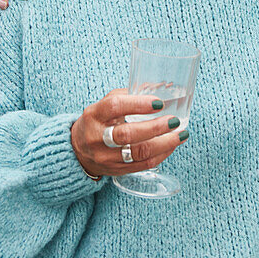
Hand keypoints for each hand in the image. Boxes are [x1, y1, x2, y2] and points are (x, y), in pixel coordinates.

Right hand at [70, 89, 188, 177]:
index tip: (159, 102)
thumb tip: (161, 86)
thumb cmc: (97, 122)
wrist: (77, 151)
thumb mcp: (104, 104)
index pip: (115, 107)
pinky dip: (161, 155)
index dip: (138, 104)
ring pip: (138, 153)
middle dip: (155, 128)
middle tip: (174, 121)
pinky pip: (143, 165)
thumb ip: (129, 95)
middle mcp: (97, 137)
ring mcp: (106, 157)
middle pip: (128, 134)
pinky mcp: (116, 170)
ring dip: (164, 144)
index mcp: (95, 115)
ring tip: (181, 134)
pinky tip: (171, 145)